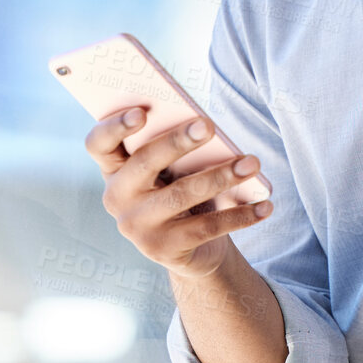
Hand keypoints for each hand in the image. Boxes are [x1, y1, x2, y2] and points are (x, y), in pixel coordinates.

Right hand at [85, 107, 269, 279]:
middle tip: (209, 124)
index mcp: (113, 169)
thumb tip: (203, 126)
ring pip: (182, 195)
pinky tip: (264, 205)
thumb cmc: (179, 189)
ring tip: (251, 162)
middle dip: (178, 142)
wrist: (190, 249)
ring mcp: (137, 227)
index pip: (98, 144)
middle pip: (144, 163)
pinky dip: (240, 215)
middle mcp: (116, 198)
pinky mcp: (164, 250)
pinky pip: (206, 227)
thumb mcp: (169, 169)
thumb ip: (173, 147)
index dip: (114, 127)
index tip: (142, 112)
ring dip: (220, 176)